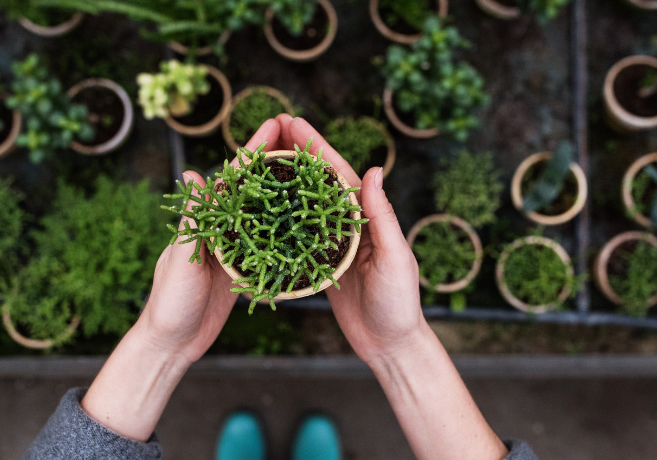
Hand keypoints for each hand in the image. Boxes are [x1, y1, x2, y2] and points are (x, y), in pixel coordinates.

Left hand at [138, 114, 295, 362]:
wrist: (171, 343)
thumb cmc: (169, 301)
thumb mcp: (181, 259)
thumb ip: (193, 222)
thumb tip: (193, 175)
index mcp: (204, 222)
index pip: (232, 179)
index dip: (254, 151)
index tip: (274, 125)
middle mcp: (220, 231)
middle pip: (252, 191)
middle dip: (274, 164)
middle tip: (301, 140)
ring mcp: (232, 251)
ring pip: (263, 216)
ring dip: (283, 195)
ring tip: (310, 175)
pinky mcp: (240, 272)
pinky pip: (266, 247)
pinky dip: (282, 233)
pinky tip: (303, 225)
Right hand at [286, 118, 506, 459]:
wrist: (390, 344)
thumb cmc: (399, 303)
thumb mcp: (394, 258)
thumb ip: (382, 216)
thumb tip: (373, 170)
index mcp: (366, 216)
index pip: (337, 173)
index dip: (315, 146)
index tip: (292, 121)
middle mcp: (348, 224)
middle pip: (316, 182)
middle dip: (294, 154)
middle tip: (268, 129)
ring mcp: (333, 243)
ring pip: (303, 205)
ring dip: (283, 182)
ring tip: (257, 161)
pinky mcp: (321, 263)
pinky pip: (297, 235)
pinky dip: (281, 219)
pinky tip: (261, 211)